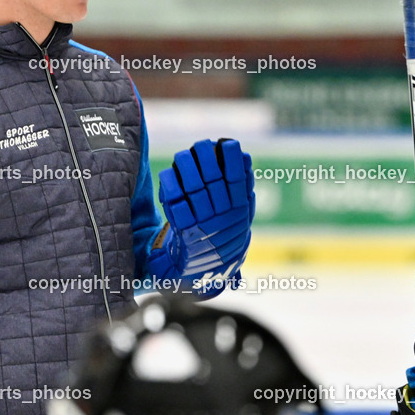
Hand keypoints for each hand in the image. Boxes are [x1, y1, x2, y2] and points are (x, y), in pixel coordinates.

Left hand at [150, 139, 254, 297]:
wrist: (202, 272)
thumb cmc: (222, 233)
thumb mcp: (240, 214)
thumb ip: (243, 186)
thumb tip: (245, 157)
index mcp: (239, 211)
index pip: (237, 178)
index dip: (232, 158)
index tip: (228, 143)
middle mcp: (222, 217)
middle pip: (212, 177)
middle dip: (205, 155)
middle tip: (201, 145)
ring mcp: (202, 223)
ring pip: (192, 185)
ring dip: (186, 165)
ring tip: (184, 157)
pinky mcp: (182, 229)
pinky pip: (173, 199)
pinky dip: (170, 184)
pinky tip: (170, 175)